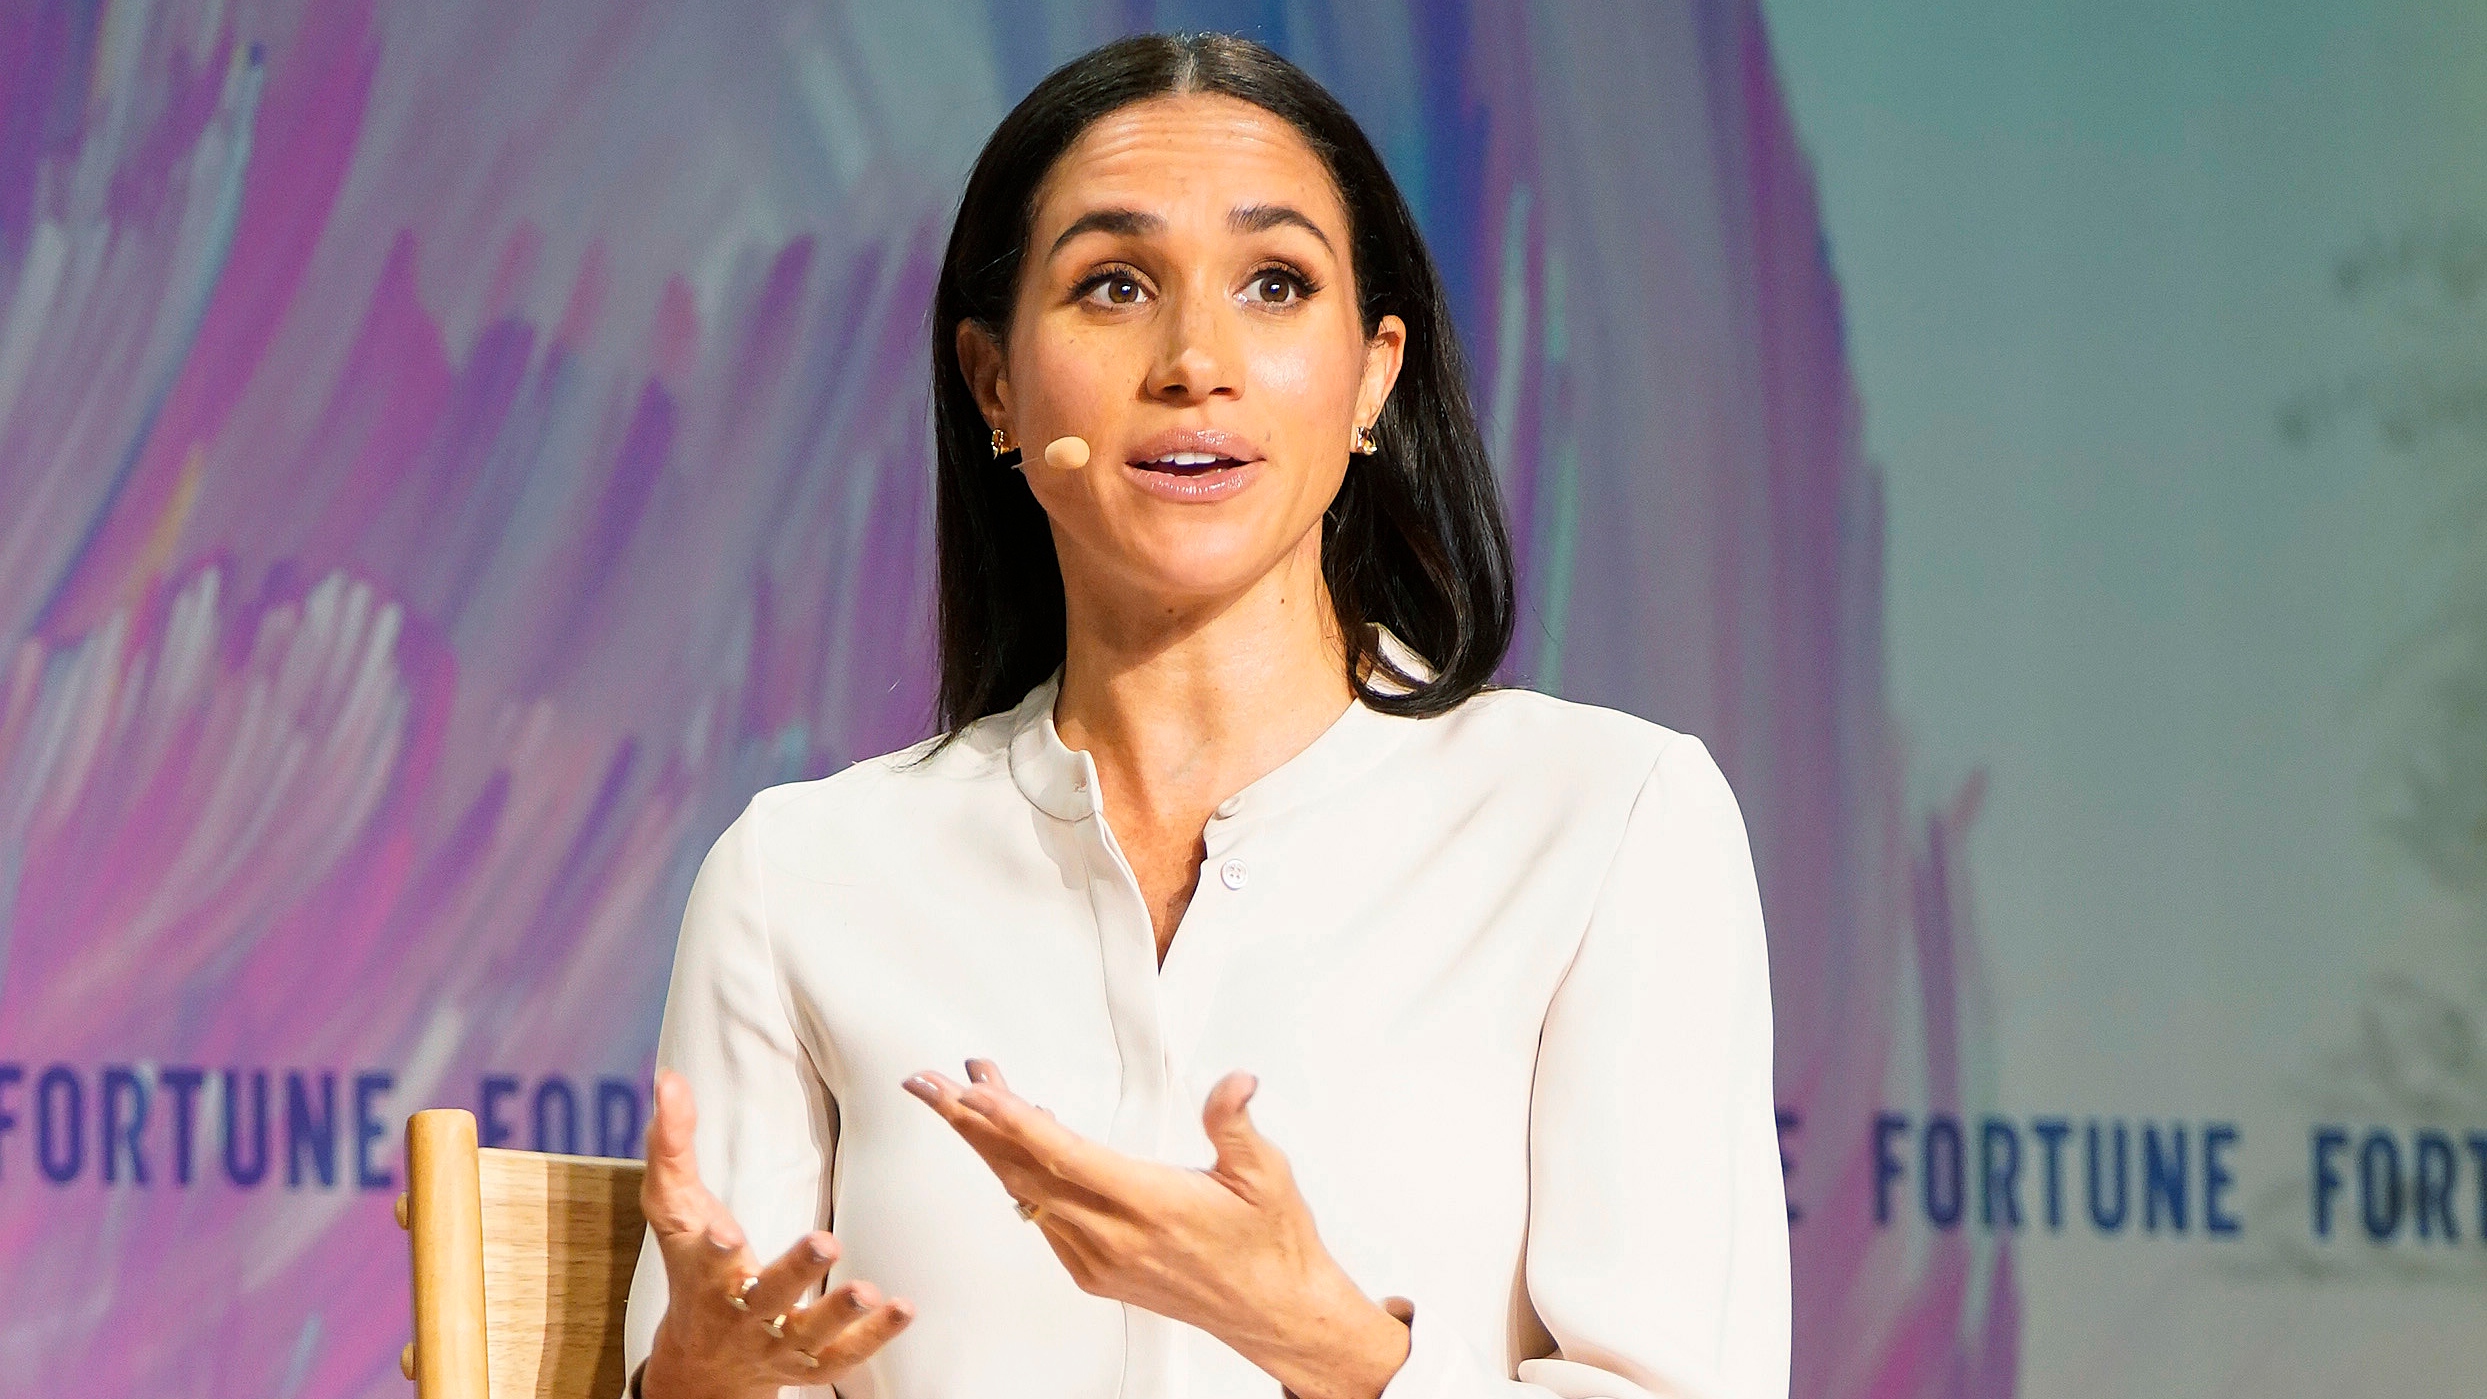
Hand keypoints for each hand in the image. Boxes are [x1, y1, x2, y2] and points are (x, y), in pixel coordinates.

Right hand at [639, 1070, 913, 1398]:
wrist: (702, 1360)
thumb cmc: (694, 1265)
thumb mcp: (676, 1210)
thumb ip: (672, 1146)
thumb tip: (668, 1079)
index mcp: (704, 1273)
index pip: (704, 1261)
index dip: (713, 1250)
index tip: (724, 1232)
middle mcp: (740, 1311)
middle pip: (765, 1295)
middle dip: (793, 1272)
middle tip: (826, 1242)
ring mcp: (775, 1341)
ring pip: (807, 1333)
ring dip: (839, 1313)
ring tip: (871, 1291)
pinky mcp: (807, 1362)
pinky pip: (842, 1355)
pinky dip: (873, 1336)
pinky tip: (904, 1308)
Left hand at [903, 1060, 1409, 1398]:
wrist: (1274, 1311)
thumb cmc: (1272, 1242)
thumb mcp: (1267, 1175)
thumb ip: (1236, 1124)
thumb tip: (1236, 1082)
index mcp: (1151, 1205)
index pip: (1062, 1156)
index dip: (1011, 1120)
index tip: (973, 1088)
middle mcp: (1113, 1237)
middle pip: (1022, 1171)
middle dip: (969, 1121)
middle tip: (929, 1081)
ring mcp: (1098, 1258)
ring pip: (1026, 1194)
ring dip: (990, 1142)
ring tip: (962, 1095)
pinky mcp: (1094, 1271)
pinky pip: (1042, 1217)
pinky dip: (1019, 1175)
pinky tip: (1013, 1140)